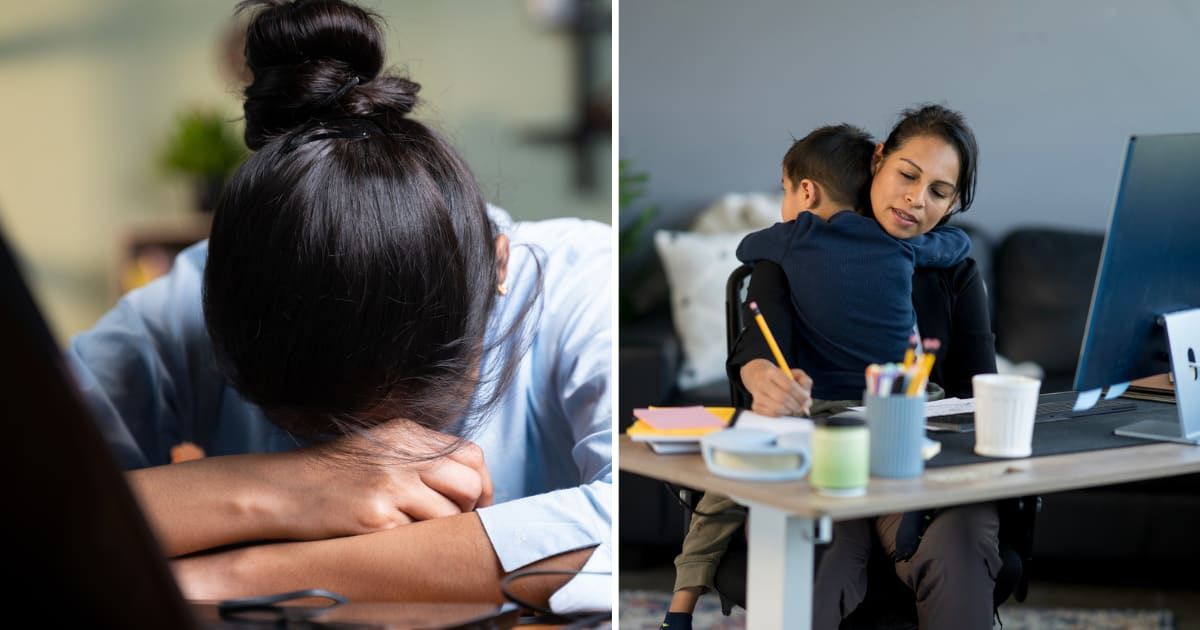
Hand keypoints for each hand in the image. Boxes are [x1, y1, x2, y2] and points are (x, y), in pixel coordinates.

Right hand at [265, 420, 493, 540]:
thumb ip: (420, 456)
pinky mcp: (377, 516)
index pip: (471, 454)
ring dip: (440, 528)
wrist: (283, 490)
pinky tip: (390, 536)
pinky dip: (411, 541)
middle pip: (469, 483)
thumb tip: (468, 481)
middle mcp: (403, 454)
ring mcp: (391, 485)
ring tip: (416, 529)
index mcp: (407, 433)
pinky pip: (418, 536)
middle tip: (453, 522)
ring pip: (449, 514)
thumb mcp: (379, 448)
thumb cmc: (332, 475)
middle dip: (470, 509)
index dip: (482, 483)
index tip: (478, 503)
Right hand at [739, 358, 812, 416]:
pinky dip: (781, 414)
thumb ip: (805, 383)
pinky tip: (783, 409)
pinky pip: (771, 414)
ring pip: (777, 408)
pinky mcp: (755, 405)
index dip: (800, 395)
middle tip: (801, 407)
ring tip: (793, 408)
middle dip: (796, 405)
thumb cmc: (779, 375)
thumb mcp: (794, 373)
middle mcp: (762, 383)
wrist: (756, 374)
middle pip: (783, 398)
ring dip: (789, 411)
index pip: (789, 385)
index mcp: (771, 372)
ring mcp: (757, 395)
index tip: (806, 400)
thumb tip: (807, 402)